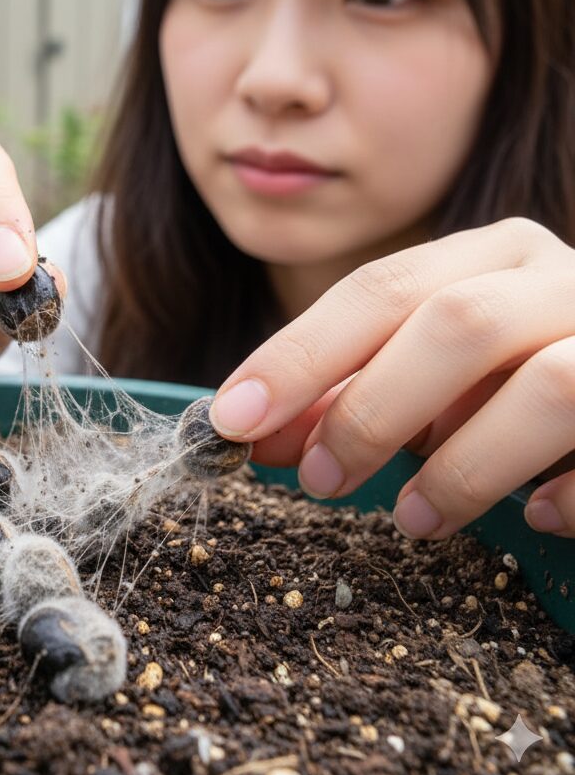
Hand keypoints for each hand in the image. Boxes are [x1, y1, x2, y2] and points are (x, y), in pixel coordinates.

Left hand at [208, 218, 574, 539]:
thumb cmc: (518, 367)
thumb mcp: (429, 368)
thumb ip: (349, 391)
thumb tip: (256, 432)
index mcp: (490, 253)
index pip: (377, 289)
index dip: (298, 354)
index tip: (234, 419)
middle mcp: (557, 276)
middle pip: (452, 324)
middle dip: (371, 408)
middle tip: (319, 480)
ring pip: (545, 385)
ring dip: (464, 463)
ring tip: (412, 520)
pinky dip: (571, 490)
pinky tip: (534, 517)